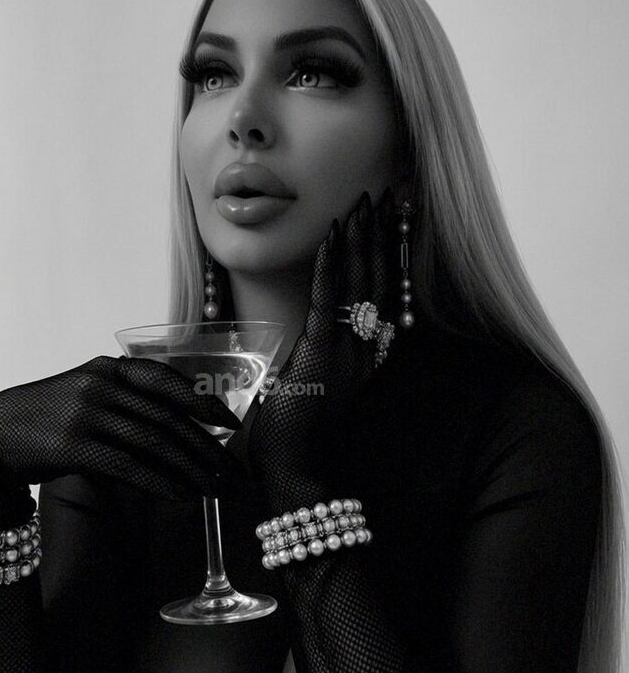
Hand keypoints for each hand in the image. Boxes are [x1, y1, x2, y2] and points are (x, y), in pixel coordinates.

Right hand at [0, 355, 246, 530]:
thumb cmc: (46, 420)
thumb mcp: (86, 395)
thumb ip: (127, 403)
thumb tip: (181, 430)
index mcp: (109, 368)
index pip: (169, 382)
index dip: (204, 402)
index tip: (232, 423)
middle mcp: (102, 385)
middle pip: (169, 419)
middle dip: (207, 447)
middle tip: (233, 471)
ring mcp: (88, 414)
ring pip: (156, 444)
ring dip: (192, 470)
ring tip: (216, 490)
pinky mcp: (77, 447)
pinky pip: (132, 467)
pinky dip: (163, 483)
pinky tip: (184, 497)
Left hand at [248, 189, 391, 513]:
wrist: (294, 474)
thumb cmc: (293, 438)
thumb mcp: (304, 391)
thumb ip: (307, 363)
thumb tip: (293, 347)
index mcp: (361, 358)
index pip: (376, 296)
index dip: (380, 257)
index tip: (380, 224)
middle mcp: (363, 350)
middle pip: (375, 281)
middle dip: (375, 237)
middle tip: (377, 198)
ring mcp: (346, 351)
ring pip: (358, 284)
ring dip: (357, 241)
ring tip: (360, 204)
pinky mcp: (323, 354)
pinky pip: (328, 300)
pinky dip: (329, 265)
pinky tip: (331, 236)